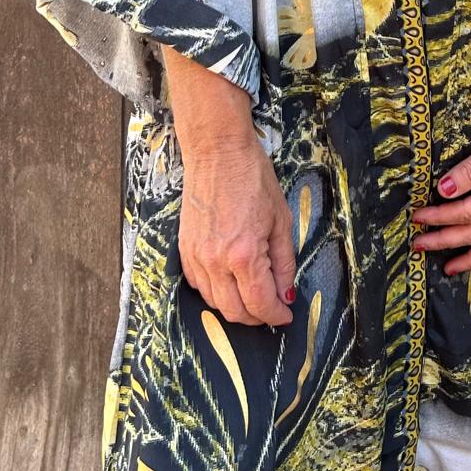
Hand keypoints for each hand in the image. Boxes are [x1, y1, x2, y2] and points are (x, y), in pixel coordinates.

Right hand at [177, 131, 296, 327]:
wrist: (218, 152)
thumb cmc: (253, 178)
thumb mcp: (281, 220)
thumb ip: (284, 263)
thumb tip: (285, 294)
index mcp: (244, 254)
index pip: (259, 303)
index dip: (276, 316)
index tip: (286, 316)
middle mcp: (215, 261)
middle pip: (234, 312)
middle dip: (256, 318)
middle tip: (271, 309)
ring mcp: (196, 256)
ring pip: (213, 303)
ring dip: (235, 307)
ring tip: (252, 295)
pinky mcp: (184, 248)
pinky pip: (197, 285)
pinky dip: (214, 292)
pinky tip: (229, 281)